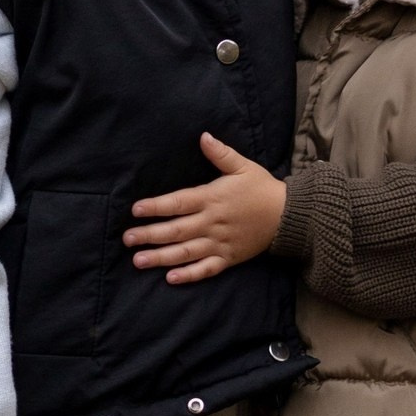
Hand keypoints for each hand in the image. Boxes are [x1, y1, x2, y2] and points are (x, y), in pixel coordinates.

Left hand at [125, 133, 288, 283]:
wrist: (288, 216)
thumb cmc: (262, 188)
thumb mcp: (243, 166)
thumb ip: (221, 153)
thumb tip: (203, 136)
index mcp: (212, 198)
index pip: (179, 202)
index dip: (156, 206)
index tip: (136, 210)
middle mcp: (212, 222)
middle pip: (176, 230)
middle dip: (150, 235)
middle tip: (127, 239)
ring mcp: (220, 243)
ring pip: (186, 252)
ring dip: (161, 257)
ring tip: (139, 261)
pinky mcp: (229, 258)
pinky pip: (206, 269)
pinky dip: (190, 275)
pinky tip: (171, 278)